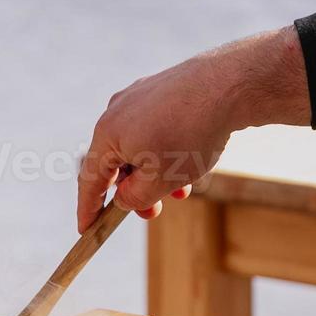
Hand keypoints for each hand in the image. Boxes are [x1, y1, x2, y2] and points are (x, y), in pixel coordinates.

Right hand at [77, 26, 309, 231]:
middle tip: (153, 212)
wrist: (227, 85)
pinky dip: (167, 152)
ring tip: (183, 188)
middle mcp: (117, 110)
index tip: (87, 230)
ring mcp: (139, 96)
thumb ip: (134, 198)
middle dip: (135, 191)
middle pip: (116, 162)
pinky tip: (192, 160)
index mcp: (107, 133)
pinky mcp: (162, 89)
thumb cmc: (190, 135)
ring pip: (140, 146)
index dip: (88, 208)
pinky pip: (155, 129)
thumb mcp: (160, 181)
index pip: (89, 179)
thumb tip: (122, 198)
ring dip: (156, 173)